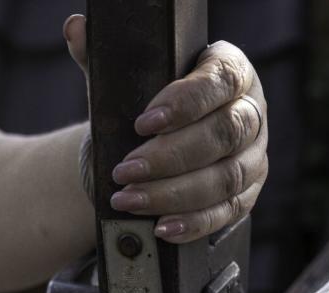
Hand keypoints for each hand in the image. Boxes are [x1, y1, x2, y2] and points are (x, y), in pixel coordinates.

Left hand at [64, 15, 268, 243]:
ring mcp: (252, 157)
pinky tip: (161, 226)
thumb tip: (75, 30)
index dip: (185, 102)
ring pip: (225, 178)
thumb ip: (102, 56)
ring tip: (129, 199)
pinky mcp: (246, 196)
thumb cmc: (149, 108)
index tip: (143, 122)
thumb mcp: (127, 81)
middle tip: (125, 169)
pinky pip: (225, 213)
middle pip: (223, 135)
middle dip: (170, 156)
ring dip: (174, 193)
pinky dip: (192, 223)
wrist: (158, 148)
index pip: (220, 81)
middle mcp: (251, 113)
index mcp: (230, 71)